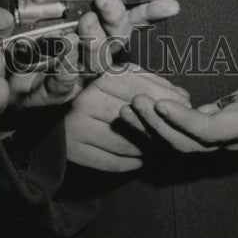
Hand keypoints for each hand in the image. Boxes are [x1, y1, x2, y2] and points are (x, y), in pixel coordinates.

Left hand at [8, 0, 180, 108]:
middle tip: (106, 0)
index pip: (124, 20)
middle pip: (114, 41)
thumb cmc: (16, 38)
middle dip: (116, 19)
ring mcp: (70, 76)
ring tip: (86, 23)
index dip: (147, 11)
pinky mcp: (46, 96)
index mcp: (89, 33)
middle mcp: (86, 56)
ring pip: (94, 65)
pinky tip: (64, 57)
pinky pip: (61, 87)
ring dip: (93, 43)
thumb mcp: (31, 3)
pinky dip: (65, 72)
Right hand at [66, 65, 190, 171]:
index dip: (164, 96)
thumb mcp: (118, 75)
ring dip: (147, 147)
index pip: (138, 87)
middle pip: (135, 118)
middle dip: (159, 125)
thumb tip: (182, 96)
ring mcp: (78, 127)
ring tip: (158, 144)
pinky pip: (112, 162)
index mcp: (96, 77)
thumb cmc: (93, 90)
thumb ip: (148, 80)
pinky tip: (140, 157)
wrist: (52, 115)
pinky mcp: (75, 151)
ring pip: (126, 143)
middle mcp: (86, 100)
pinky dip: (131, 162)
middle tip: (174, 129)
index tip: (186, 103)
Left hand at [121, 50, 237, 153]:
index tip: (159, 104)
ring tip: (125, 111)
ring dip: (150, 130)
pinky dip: (155, 126)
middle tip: (133, 103)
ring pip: (179, 144)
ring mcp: (219, 137)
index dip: (185, 122)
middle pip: (189, 144)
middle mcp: (233, 138)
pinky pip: (179, 135)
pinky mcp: (209, 129)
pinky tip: (134, 112)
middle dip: (158, 127)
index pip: (213, 132)